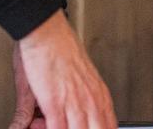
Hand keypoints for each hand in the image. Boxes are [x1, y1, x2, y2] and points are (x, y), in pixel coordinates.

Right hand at [14, 10, 116, 128]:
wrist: (48, 33)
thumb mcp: (84, 75)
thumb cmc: (61, 49)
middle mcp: (91, 100)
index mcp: (99, 94)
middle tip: (67, 125)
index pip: (110, 126)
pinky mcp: (54, 102)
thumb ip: (86, 97)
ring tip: (43, 125)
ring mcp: (74, 102)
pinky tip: (41, 128)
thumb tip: (85, 113)